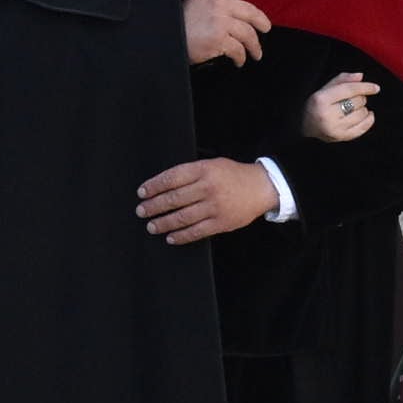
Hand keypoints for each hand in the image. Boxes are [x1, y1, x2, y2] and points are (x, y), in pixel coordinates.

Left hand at [135, 158, 278, 244]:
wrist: (261, 188)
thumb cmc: (234, 175)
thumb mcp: (212, 164)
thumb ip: (191, 173)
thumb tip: (164, 185)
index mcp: (204, 170)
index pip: (172, 178)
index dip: (154, 186)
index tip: (142, 192)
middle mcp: (208, 188)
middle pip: (173, 199)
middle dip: (153, 206)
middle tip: (141, 211)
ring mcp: (214, 207)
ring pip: (182, 217)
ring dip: (163, 223)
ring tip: (151, 226)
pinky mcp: (221, 223)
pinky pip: (196, 232)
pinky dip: (181, 236)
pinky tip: (170, 237)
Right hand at [183, 0, 270, 66]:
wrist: (166, 39)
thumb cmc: (178, 22)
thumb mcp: (194, 0)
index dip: (247, 6)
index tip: (253, 15)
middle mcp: (218, 3)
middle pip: (250, 13)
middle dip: (262, 22)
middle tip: (266, 29)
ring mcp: (220, 21)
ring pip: (247, 34)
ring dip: (254, 46)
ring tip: (255, 53)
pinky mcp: (219, 39)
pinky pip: (238, 49)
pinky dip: (241, 57)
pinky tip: (239, 61)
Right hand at [303, 71, 379, 142]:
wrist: (302, 126)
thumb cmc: (315, 105)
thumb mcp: (323, 89)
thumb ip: (342, 80)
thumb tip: (360, 77)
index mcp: (321, 99)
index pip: (349, 90)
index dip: (365, 87)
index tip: (376, 88)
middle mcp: (327, 115)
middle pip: (357, 102)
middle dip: (361, 97)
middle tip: (355, 98)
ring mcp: (334, 129)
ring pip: (361, 114)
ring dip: (363, 108)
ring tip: (356, 107)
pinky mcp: (340, 138)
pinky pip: (362, 128)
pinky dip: (369, 120)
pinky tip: (368, 115)